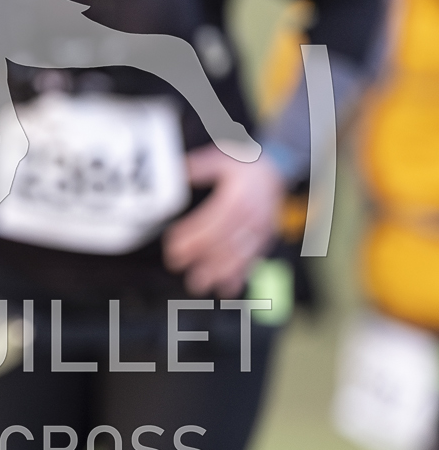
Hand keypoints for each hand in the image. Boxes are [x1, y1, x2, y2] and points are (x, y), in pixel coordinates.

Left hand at [162, 143, 286, 296]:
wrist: (277, 171)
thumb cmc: (245, 166)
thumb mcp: (223, 158)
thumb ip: (201, 166)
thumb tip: (181, 172)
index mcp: (239, 197)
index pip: (212, 220)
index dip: (192, 235)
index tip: (173, 245)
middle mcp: (252, 217)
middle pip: (223, 241)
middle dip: (199, 256)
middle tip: (177, 266)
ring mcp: (260, 231)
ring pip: (238, 255)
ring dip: (217, 272)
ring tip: (198, 285)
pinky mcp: (264, 241)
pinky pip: (253, 261)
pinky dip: (240, 277)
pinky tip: (226, 290)